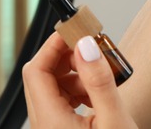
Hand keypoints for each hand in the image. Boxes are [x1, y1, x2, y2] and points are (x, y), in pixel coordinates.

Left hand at [23, 33, 137, 128]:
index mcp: (50, 121)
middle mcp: (44, 124)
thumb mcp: (114, 120)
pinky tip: (98, 94)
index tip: (75, 30)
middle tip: (94, 51)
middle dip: (69, 58)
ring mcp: (50, 127)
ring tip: (102, 78)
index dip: (54, 44)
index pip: (36, 69)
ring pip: (52, 86)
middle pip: (42, 75)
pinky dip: (79, 89)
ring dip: (76, 74)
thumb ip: (99, 82)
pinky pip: (61, 99)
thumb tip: (86, 46)